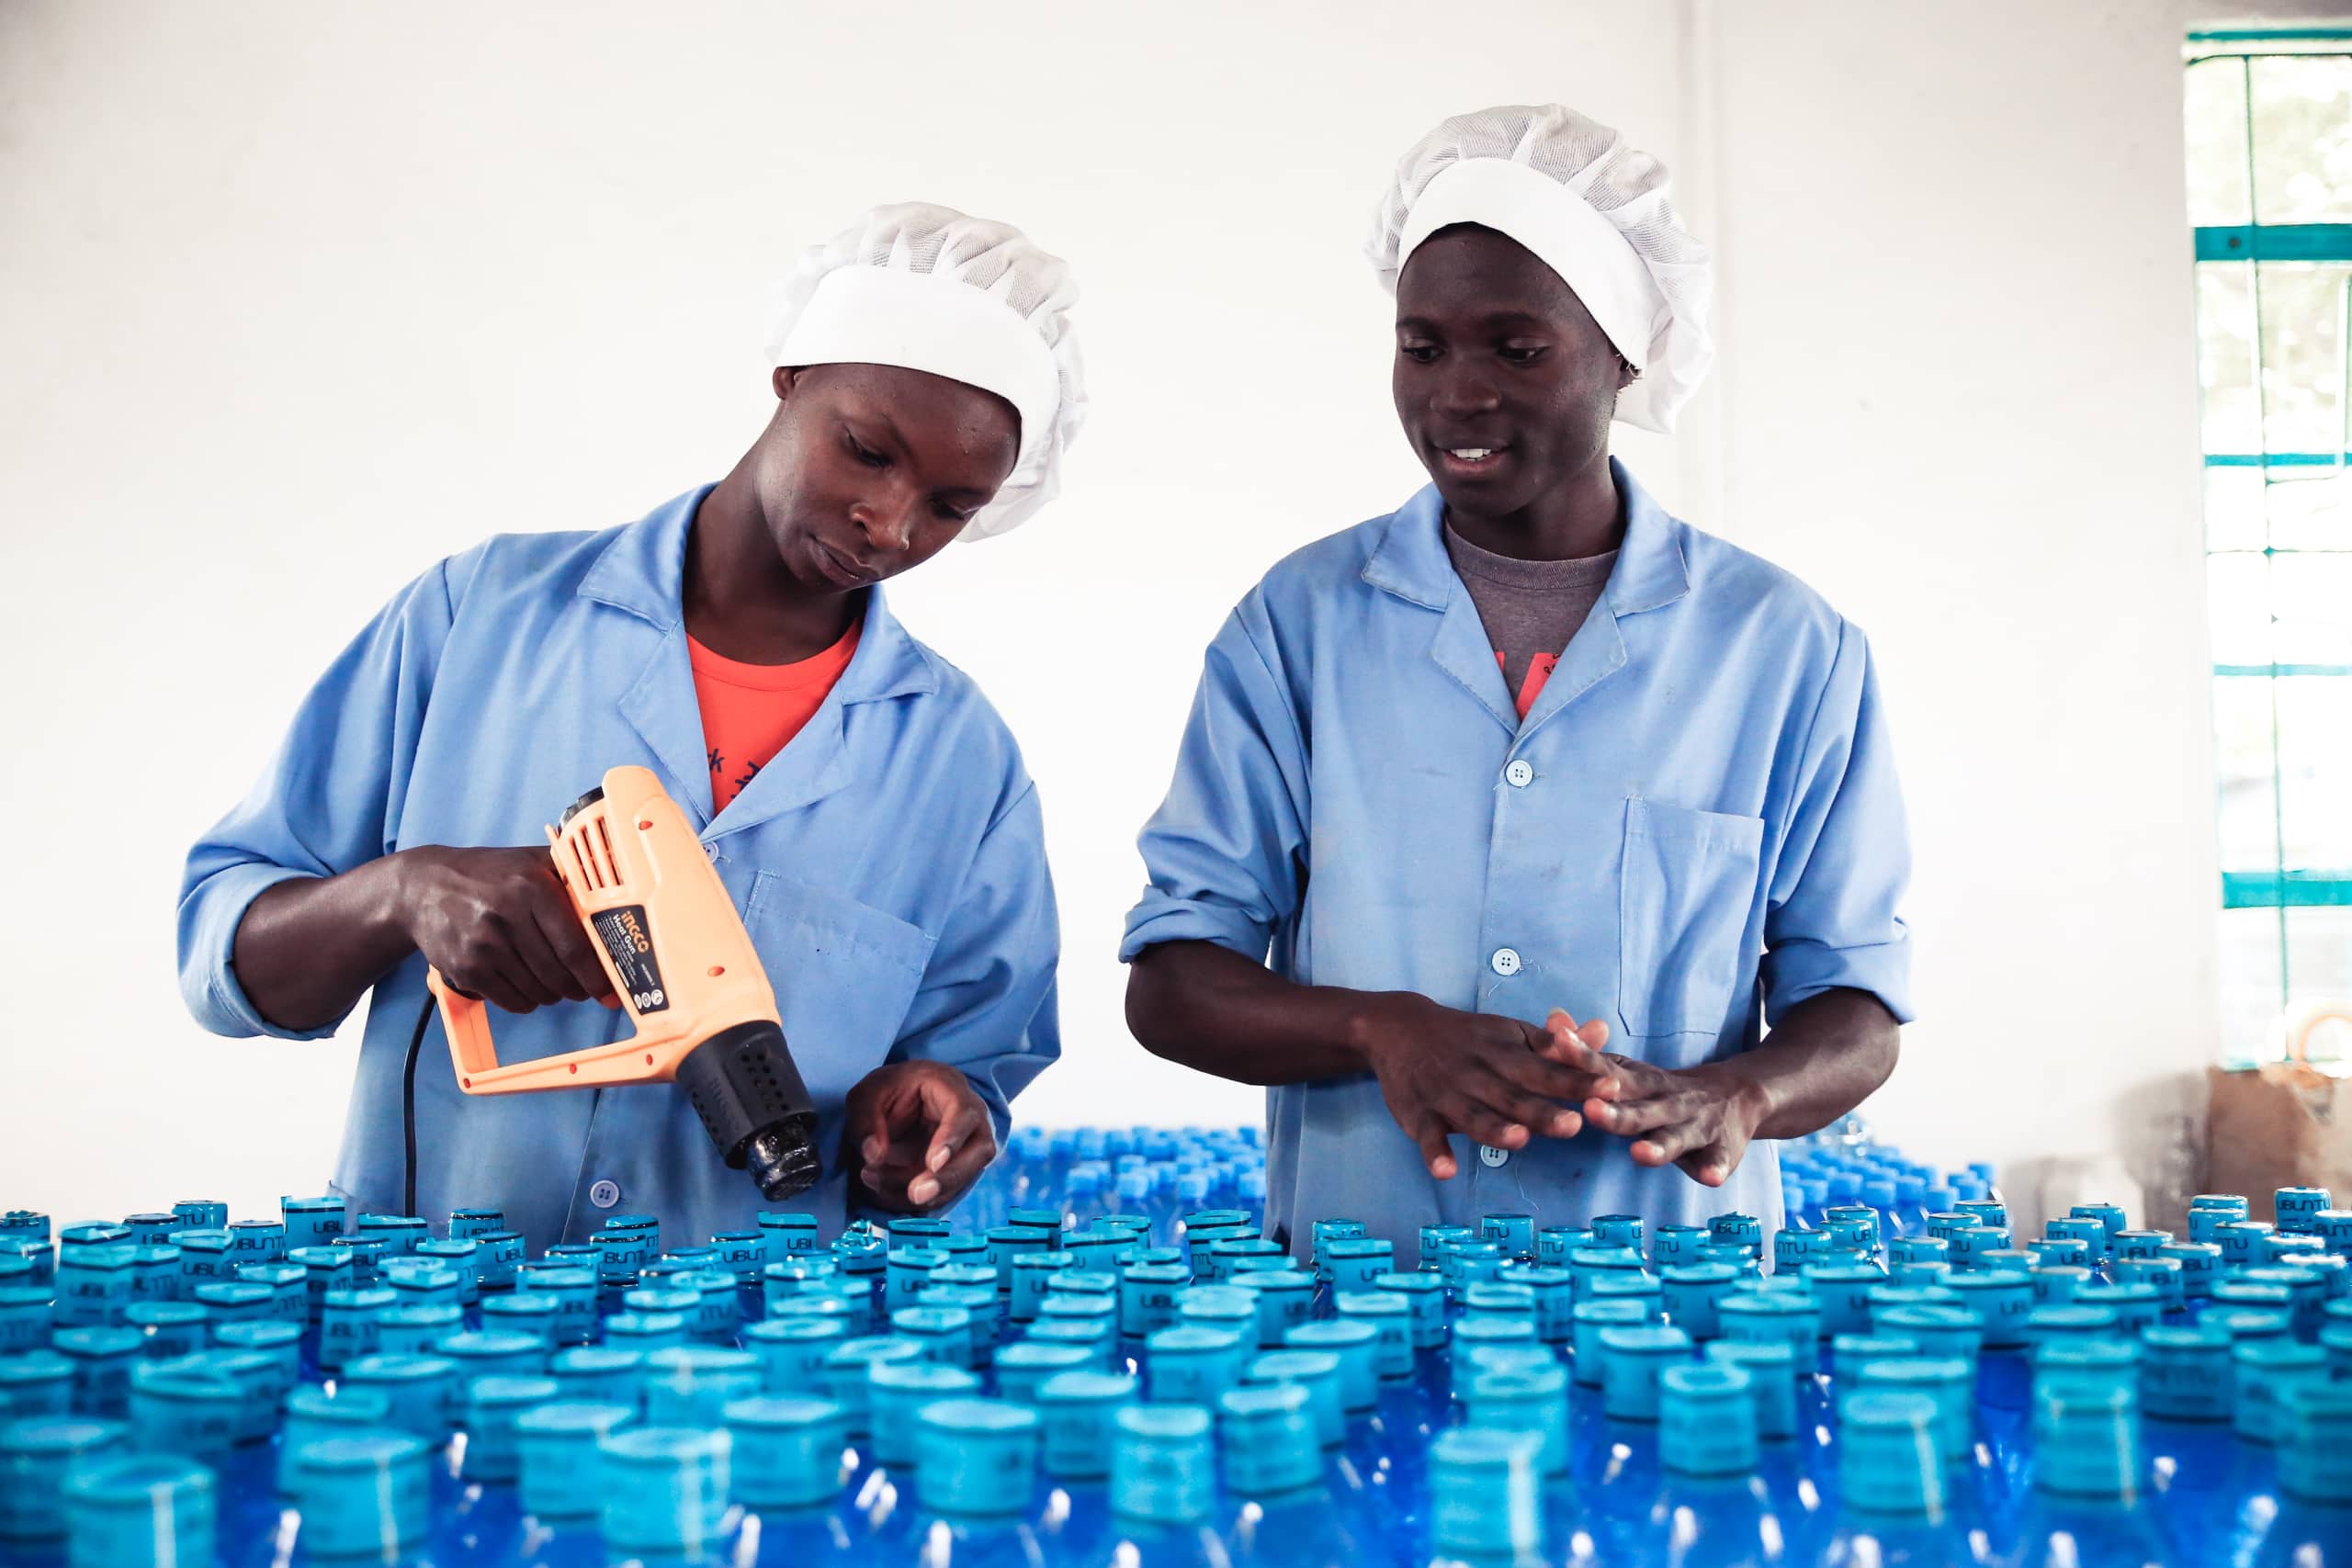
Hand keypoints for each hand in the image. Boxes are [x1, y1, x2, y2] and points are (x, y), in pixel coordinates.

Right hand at [396, 846, 615, 1013]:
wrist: (422, 888)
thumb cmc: (488, 874)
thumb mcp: (530, 861)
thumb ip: (571, 874)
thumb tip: (618, 892)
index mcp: (531, 888)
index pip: (575, 946)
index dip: (597, 975)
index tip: (611, 990)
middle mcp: (506, 916)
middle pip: (558, 974)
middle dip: (578, 988)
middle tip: (585, 988)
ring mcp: (483, 945)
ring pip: (537, 992)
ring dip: (553, 995)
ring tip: (555, 983)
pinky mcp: (466, 968)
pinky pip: (512, 1001)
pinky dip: (527, 1001)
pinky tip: (528, 986)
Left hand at [843, 1061, 995, 1213]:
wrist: (901, 1100)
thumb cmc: (889, 1090)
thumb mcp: (867, 1095)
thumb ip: (866, 1122)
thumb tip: (874, 1156)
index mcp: (951, 1087)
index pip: (964, 1111)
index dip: (953, 1138)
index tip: (932, 1163)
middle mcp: (971, 1117)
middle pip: (980, 1150)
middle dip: (947, 1178)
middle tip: (914, 1194)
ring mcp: (970, 1145)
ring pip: (965, 1177)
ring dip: (926, 1192)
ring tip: (877, 1183)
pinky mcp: (959, 1169)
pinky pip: (946, 1192)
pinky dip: (917, 1198)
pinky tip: (884, 1189)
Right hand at [1352, 993, 1612, 1178]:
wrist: (1399, 1029)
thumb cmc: (1468, 1038)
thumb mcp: (1510, 1032)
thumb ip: (1555, 1044)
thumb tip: (1601, 1031)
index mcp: (1504, 1052)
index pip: (1545, 1068)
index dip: (1577, 1079)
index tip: (1610, 1087)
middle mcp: (1477, 1073)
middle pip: (1513, 1095)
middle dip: (1542, 1110)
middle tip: (1575, 1124)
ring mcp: (1446, 1094)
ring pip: (1473, 1115)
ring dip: (1494, 1128)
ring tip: (1519, 1140)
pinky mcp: (1418, 1114)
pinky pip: (1427, 1135)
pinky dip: (1435, 1153)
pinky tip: (1445, 1171)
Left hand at [1556, 1016, 1766, 1186]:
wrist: (1737, 1095)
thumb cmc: (1663, 1092)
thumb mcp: (1630, 1073)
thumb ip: (1591, 1058)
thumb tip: (1552, 1020)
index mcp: (1642, 1085)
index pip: (1607, 1072)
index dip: (1584, 1059)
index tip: (1560, 1044)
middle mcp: (1667, 1103)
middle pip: (1638, 1110)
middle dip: (1615, 1113)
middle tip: (1591, 1109)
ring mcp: (1696, 1126)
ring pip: (1675, 1138)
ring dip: (1659, 1147)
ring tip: (1641, 1154)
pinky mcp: (1721, 1150)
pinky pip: (1718, 1161)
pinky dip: (1715, 1168)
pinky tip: (1710, 1177)